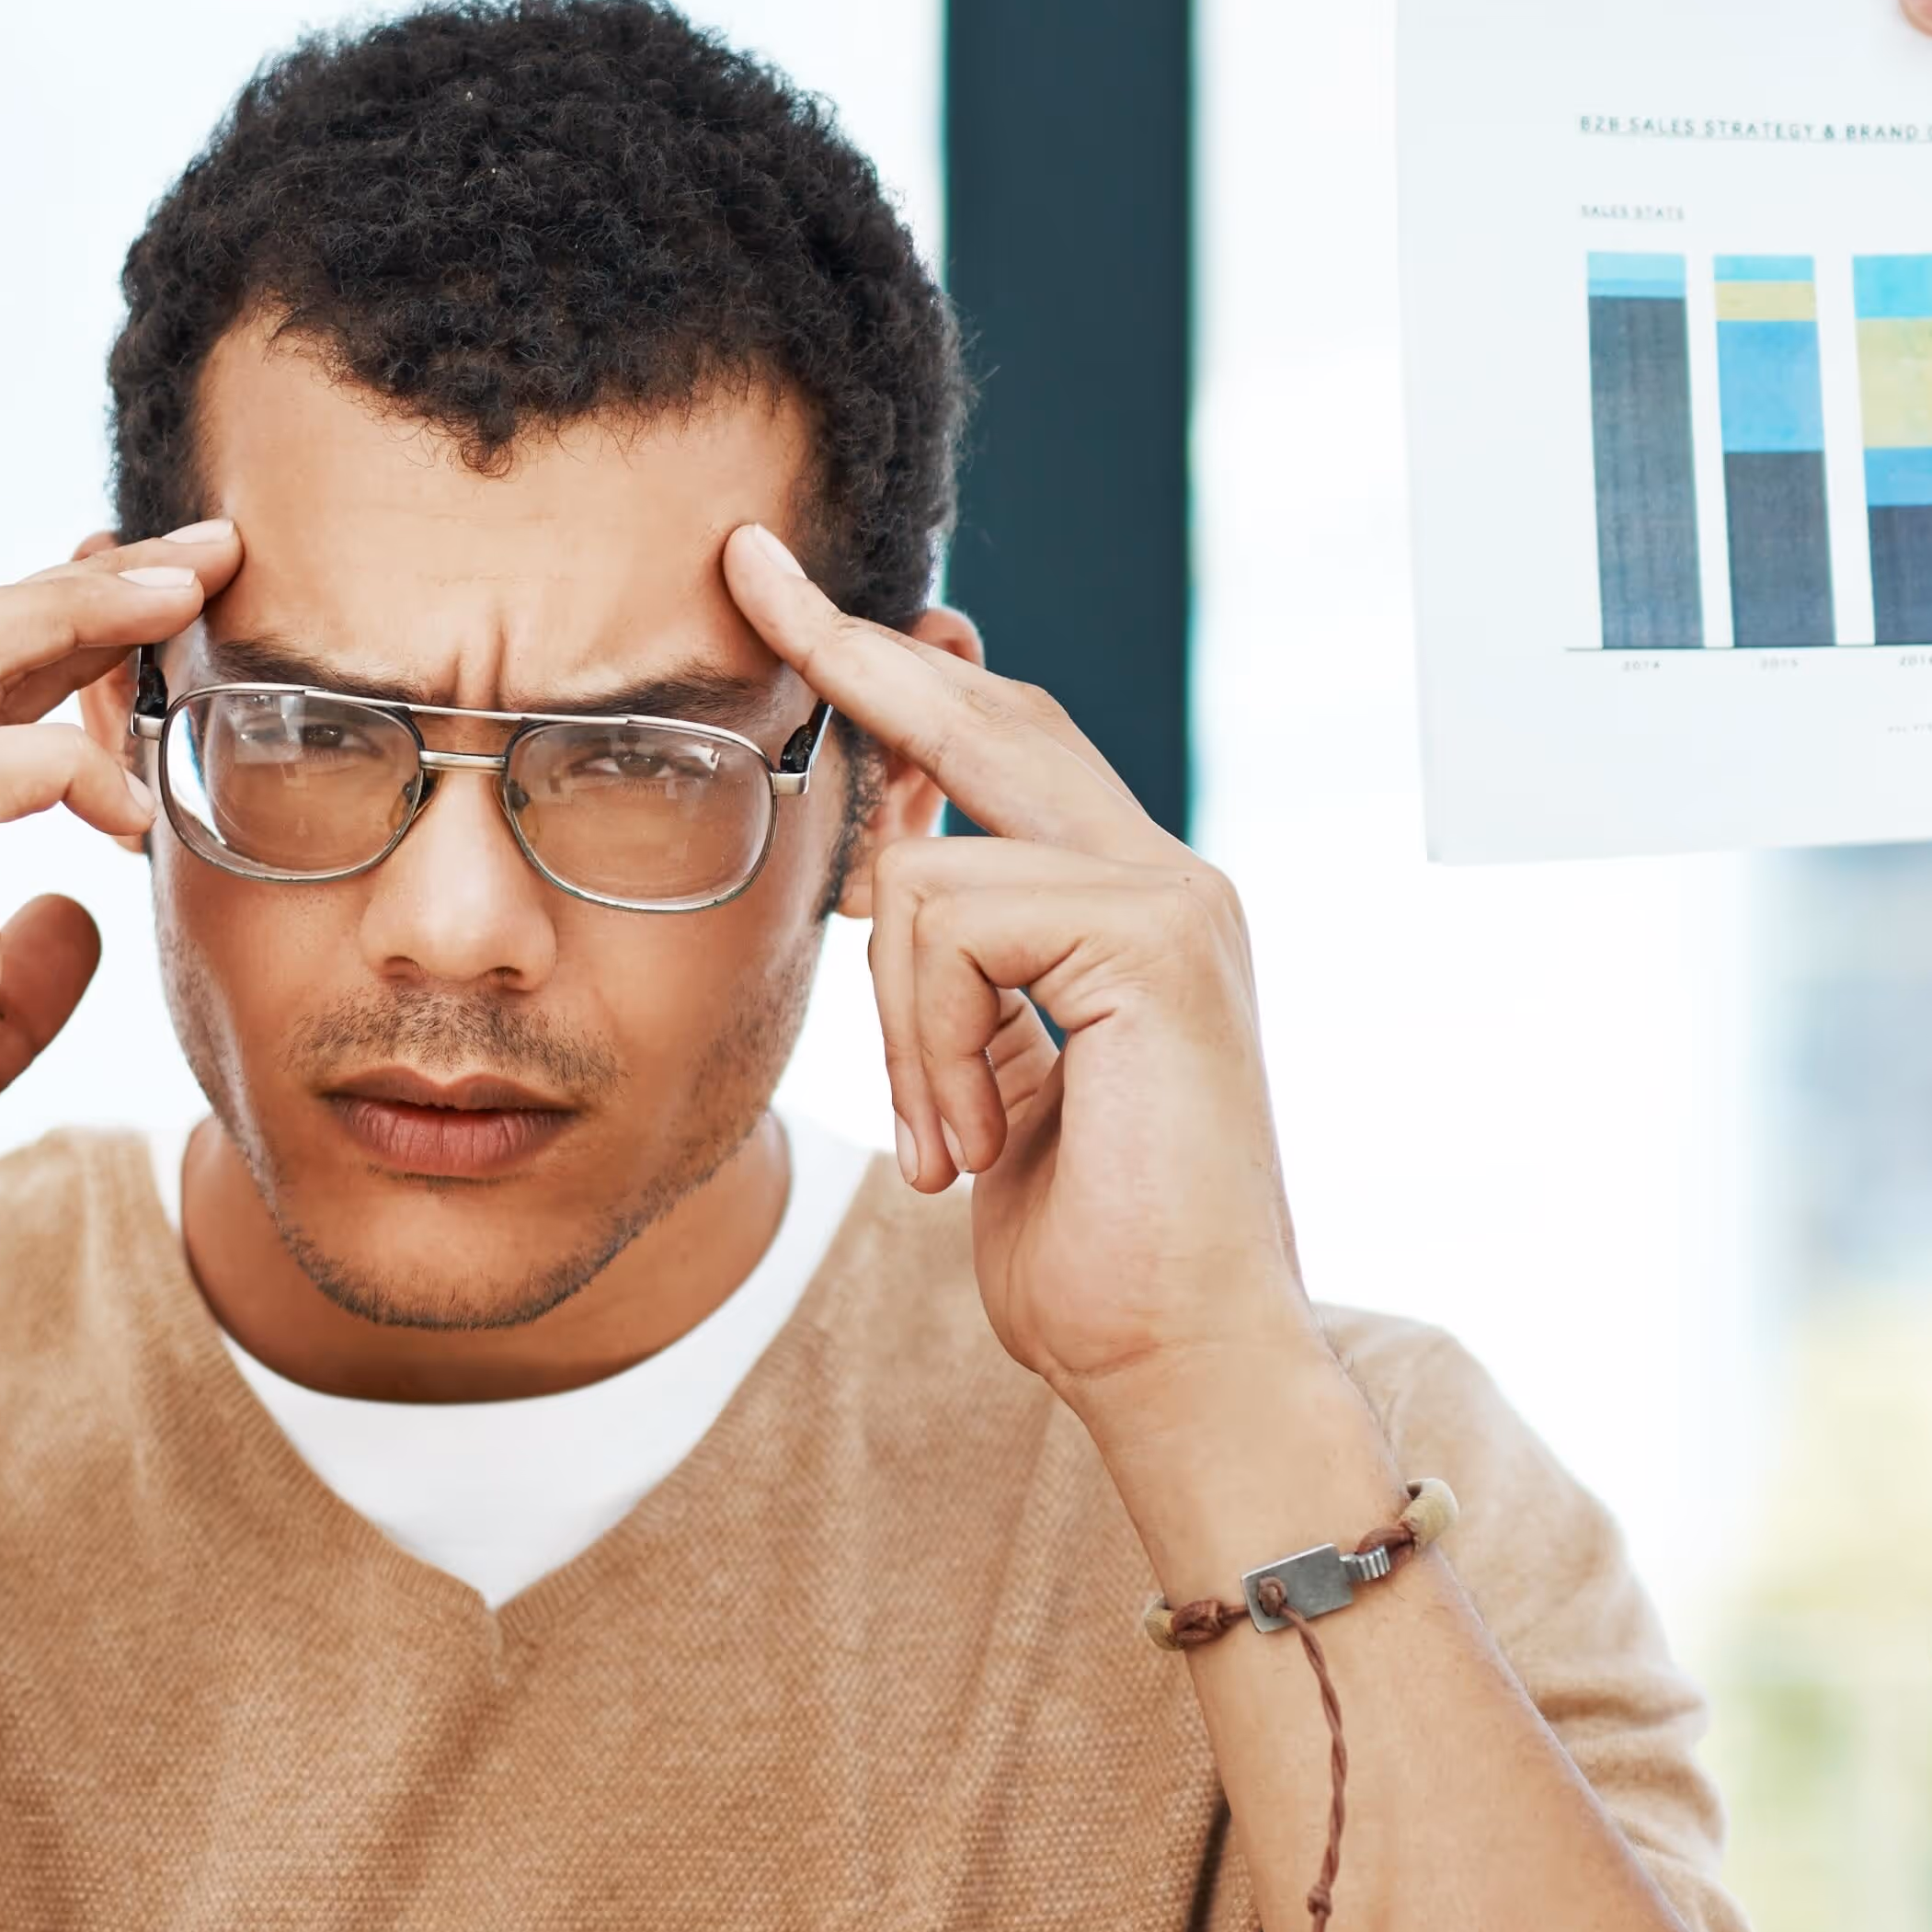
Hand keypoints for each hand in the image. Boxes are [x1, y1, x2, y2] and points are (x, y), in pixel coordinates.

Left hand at [719, 524, 1314, 1425]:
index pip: (1001, 750)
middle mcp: (1166, 879)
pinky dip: (928, 1048)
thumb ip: (966, 979)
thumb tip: (890, 872)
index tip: (800, 599)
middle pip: (984, 721)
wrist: (1179, 1361)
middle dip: (854, 652)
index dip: (900, 674)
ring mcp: (1172, 898)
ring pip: (924, 868)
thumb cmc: (1089, 1257)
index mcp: (1128, 909)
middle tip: (752, 571)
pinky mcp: (1154, 936)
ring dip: (897, 1029)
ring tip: (946, 1143)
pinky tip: (971, 1143)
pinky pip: (949, 924)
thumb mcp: (994, 1089)